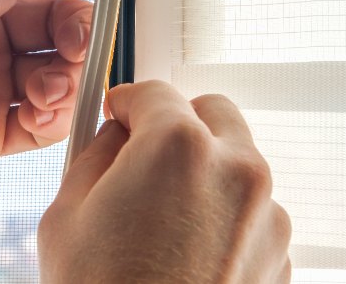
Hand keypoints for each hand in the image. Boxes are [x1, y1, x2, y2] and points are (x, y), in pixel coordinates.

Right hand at [39, 81, 290, 282]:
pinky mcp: (279, 255)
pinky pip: (251, 210)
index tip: (118, 113)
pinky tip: (187, 249)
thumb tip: (114, 135)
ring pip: (235, 162)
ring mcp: (266, 215)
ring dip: (204, 170)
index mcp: (179, 147)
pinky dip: (224, 214)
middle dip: (178, 122)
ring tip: (163, 216)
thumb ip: (95, 153)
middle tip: (145, 153)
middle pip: (212, 113)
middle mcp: (236, 171)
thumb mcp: (66, 212)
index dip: (126, 101)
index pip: (154, 91)